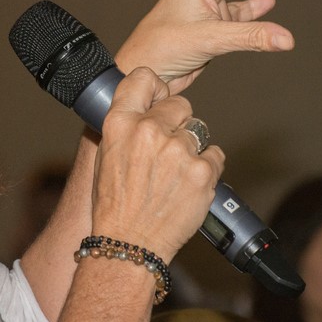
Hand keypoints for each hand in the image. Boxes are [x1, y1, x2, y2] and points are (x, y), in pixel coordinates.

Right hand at [90, 68, 224, 261]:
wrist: (129, 244)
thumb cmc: (114, 203)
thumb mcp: (106, 155)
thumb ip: (126, 126)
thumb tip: (148, 106)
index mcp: (120, 123)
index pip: (144, 78)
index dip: (156, 87)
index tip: (159, 98)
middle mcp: (149, 131)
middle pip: (180, 104)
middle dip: (178, 123)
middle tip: (168, 150)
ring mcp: (178, 151)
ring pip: (199, 131)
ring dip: (192, 148)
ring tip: (176, 174)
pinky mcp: (202, 172)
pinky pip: (215, 155)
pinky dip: (207, 169)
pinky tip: (188, 185)